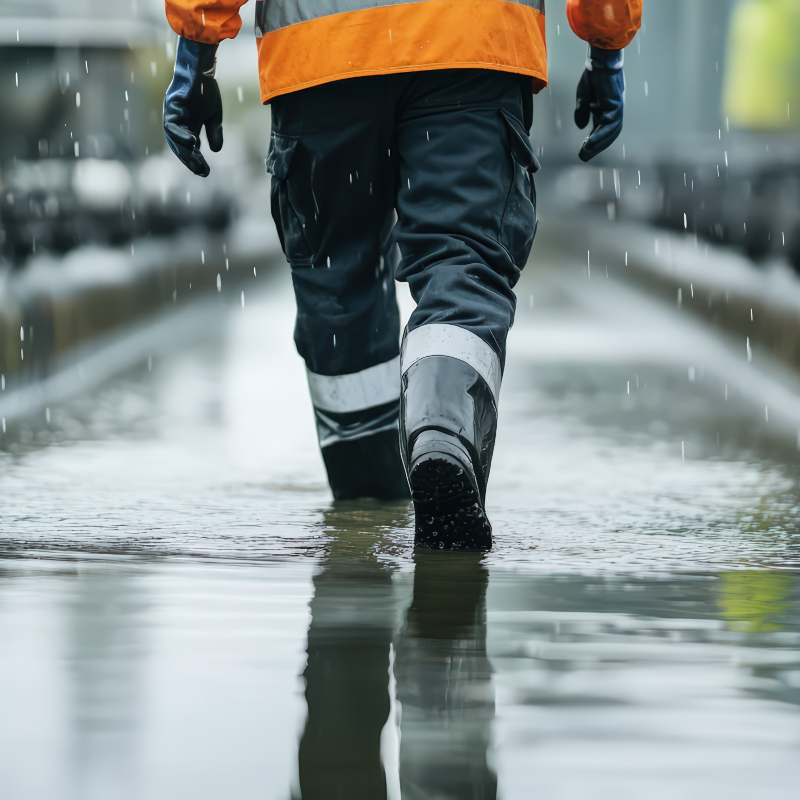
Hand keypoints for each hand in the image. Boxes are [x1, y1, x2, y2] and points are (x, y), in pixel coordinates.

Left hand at [163, 38, 222, 176]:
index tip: (206, 172)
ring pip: (173, 138)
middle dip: (190, 160)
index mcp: (187, 127)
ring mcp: (172, 114)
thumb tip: (216, 151)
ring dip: (184, 151)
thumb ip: (214, 133)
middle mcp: (177, 123)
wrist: (201, 69)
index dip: (196, 161)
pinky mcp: (170, 106)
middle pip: (180, 147)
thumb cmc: (206, 90)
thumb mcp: (214, 116)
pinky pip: (171, 124)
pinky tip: (192, 142)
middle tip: (201, 171)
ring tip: (196, 160)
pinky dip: (180, 135)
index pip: (189, 149)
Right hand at [574, 46, 624, 162]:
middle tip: (584, 157)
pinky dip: (600, 136)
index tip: (583, 150)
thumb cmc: (593, 75)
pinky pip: (609, 125)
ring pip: (611, 132)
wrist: (599, 60)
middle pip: (609, 134)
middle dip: (597, 147)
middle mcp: (614, 110)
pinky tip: (589, 143)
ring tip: (585, 153)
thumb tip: (581, 126)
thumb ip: (583, 111)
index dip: (594, 141)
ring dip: (598, 145)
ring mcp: (616, 108)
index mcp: (607, 108)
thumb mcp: (583, 97)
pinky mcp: (615, 105)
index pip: (602, 129)